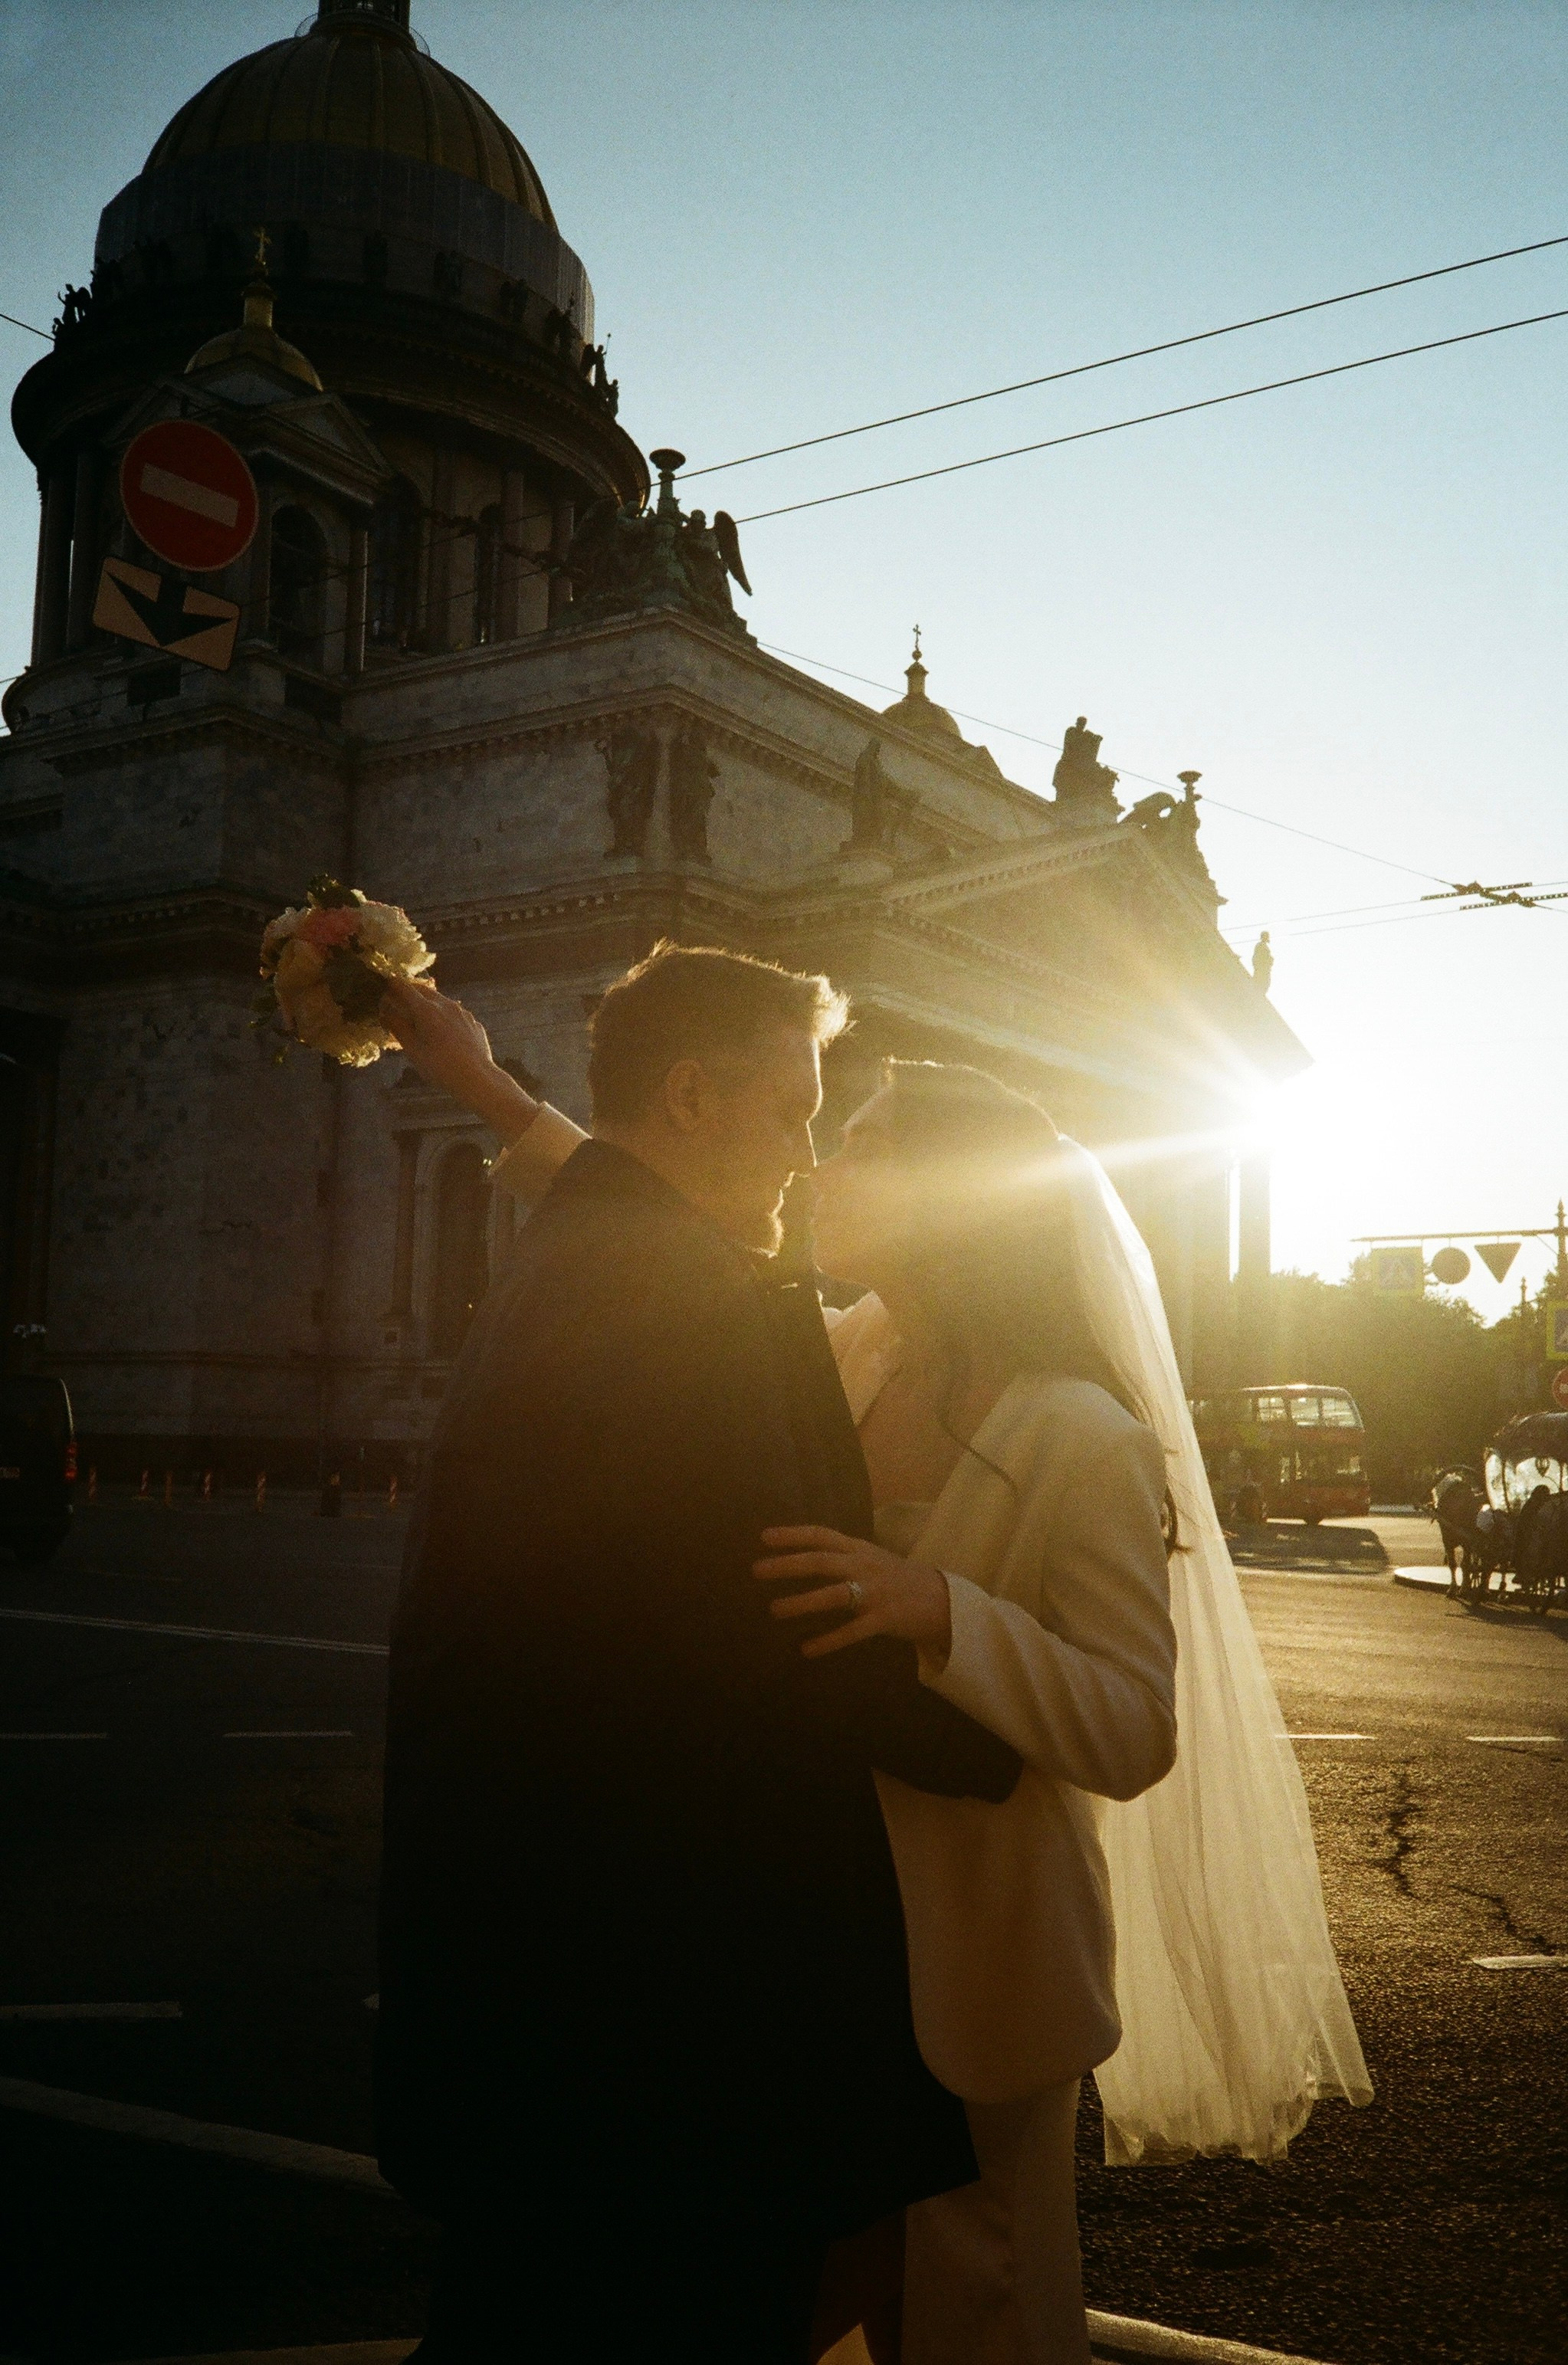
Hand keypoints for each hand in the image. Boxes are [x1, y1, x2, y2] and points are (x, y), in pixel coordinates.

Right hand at [379, 978, 536, 1142]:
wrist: (477, 1077)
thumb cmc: (439, 1067)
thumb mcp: (412, 1049)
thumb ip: (398, 1027)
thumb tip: (385, 1012)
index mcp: (426, 1009)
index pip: (404, 987)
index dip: (391, 986)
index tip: (384, 989)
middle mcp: (445, 1004)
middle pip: (422, 989)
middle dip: (408, 992)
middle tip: (398, 1003)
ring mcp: (462, 1012)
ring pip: (439, 1000)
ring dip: (426, 1004)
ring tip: (419, 1019)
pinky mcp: (473, 1022)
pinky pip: (453, 1013)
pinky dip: (442, 1016)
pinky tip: (441, 1033)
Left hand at [754, 1526, 952, 1661]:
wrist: (942, 1600)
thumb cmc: (897, 1578)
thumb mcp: (871, 1558)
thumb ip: (842, 1556)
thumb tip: (802, 1556)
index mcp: (860, 1549)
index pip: (822, 1535)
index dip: (793, 1535)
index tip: (763, 1537)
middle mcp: (865, 1566)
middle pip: (821, 1561)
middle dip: (787, 1565)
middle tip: (757, 1570)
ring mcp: (875, 1593)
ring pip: (834, 1595)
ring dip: (802, 1603)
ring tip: (774, 1610)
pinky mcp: (884, 1620)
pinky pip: (852, 1631)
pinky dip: (828, 1641)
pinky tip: (806, 1649)